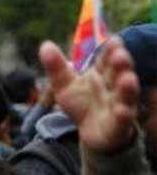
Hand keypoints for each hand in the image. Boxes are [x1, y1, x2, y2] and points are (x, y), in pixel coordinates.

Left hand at [40, 37, 139, 153]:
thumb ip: (56, 67)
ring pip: (127, 96)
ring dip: (128, 87)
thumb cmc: (82, 104)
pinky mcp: (118, 127)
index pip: (109, 58)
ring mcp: (120, 106)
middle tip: (119, 56)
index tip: (113, 41)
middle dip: (122, 64)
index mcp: (103, 74)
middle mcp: (115, 87)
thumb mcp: (65, 85)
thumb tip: (45, 45)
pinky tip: (122, 111)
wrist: (90, 133)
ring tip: (127, 80)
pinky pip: (124, 122)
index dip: (112, 50)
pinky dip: (124, 116)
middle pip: (121, 73)